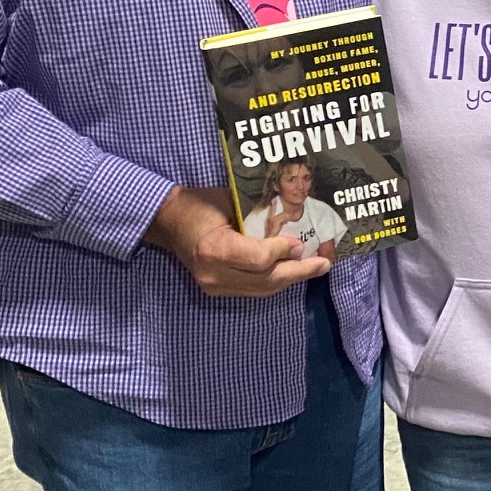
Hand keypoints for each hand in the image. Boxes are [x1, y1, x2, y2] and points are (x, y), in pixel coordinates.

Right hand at [144, 185, 328, 297]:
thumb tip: (292, 234)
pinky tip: (291, 272)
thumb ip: (258, 219)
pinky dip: (274, 281)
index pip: (259, 260)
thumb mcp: (229, 200)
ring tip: (315, 269)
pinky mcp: (215, 290)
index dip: (283, 252)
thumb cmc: (199, 203)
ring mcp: (213, 285)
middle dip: (298, 272)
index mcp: (215, 248)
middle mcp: (214, 274)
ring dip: (290, 279)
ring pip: (262, 290)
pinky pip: (252, 289)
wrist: (167, 219)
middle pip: (265, 280)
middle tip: (324, 264)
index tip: (299, 243)